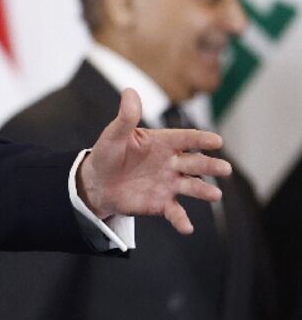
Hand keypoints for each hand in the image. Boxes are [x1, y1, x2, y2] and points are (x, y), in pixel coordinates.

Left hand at [78, 88, 230, 233]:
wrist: (96, 183)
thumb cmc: (108, 154)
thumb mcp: (114, 135)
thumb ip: (125, 117)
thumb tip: (129, 91)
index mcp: (163, 142)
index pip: (185, 139)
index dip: (200, 139)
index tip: (216, 141)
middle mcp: (171, 162)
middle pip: (194, 163)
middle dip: (209, 166)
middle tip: (224, 169)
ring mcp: (169, 183)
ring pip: (191, 187)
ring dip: (203, 191)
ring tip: (214, 195)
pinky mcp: (162, 203)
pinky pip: (174, 212)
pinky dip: (181, 219)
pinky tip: (187, 227)